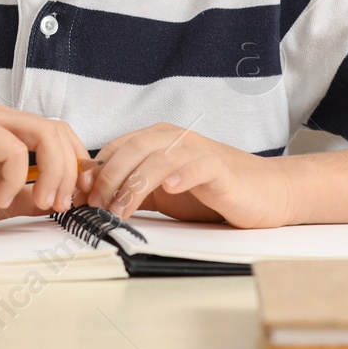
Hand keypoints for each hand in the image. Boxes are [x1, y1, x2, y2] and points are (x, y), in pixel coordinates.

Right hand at [0, 102, 91, 237]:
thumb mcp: (5, 201)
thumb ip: (34, 194)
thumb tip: (71, 198)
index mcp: (9, 130)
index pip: (61, 134)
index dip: (77, 164)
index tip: (79, 198)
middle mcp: (0, 118)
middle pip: (59, 132)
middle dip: (69, 172)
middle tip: (60, 205)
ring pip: (46, 134)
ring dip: (53, 173)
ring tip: (41, 202)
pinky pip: (14, 149)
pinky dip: (16, 178)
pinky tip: (0, 198)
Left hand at [80, 123, 293, 228]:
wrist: (265, 192)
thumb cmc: (212, 192)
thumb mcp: (163, 191)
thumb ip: (133, 188)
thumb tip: (93, 195)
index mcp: (158, 139)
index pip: (117, 148)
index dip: (97, 172)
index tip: (83, 197)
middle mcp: (176, 139)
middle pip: (132, 150)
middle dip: (109, 179)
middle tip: (98, 206)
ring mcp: (198, 151)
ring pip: (158, 158)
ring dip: (134, 184)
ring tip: (121, 209)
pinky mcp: (220, 169)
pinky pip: (197, 166)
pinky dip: (181, 175)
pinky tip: (169, 188)